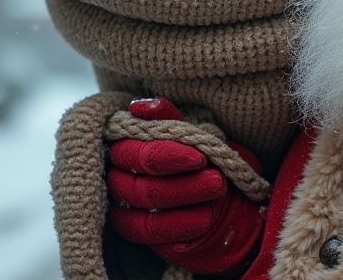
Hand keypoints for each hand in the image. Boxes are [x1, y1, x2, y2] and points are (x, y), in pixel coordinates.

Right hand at [106, 98, 263, 275]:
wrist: (223, 196)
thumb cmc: (203, 158)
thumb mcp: (193, 133)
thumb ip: (168, 120)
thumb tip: (139, 106)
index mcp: (124, 149)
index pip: (130, 155)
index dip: (163, 156)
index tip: (199, 158)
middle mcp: (118, 181)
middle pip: (138, 188)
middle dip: (182, 185)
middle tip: (217, 180)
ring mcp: (126, 211)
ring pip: (146, 213)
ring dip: (186, 202)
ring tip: (218, 193)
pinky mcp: (139, 235)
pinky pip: (152, 235)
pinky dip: (181, 227)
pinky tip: (206, 218)